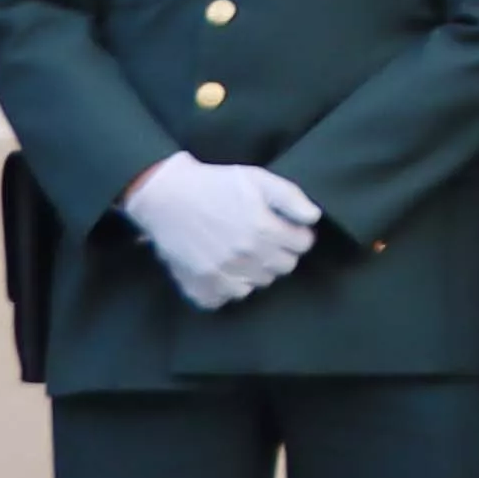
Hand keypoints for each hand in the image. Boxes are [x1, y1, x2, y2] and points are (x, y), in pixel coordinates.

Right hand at [124, 153, 321, 309]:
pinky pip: (226, 299)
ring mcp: (222, 274)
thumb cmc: (214, 184)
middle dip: (278, 253)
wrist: (165, 196)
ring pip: (258, 284)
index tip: (283, 227)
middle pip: (284, 267)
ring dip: (255, 270)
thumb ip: (291, 198)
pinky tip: (223, 269)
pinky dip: (227, 288)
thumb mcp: (258, 178)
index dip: (296, 234)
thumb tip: (313, 218)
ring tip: (240, 252)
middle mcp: (245, 257)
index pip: (303, 246)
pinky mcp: (200, 286)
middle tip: (261, 239)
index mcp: (263, 230)